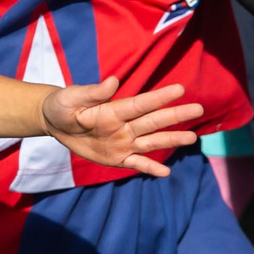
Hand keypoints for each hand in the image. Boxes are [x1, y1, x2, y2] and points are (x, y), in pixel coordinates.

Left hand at [38, 76, 202, 177]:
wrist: (55, 122)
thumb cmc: (64, 105)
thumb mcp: (72, 98)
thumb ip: (93, 92)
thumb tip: (112, 81)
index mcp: (114, 109)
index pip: (141, 103)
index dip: (160, 97)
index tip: (181, 89)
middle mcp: (124, 125)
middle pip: (153, 121)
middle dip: (175, 116)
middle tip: (198, 109)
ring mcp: (123, 142)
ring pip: (151, 142)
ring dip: (171, 140)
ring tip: (192, 138)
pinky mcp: (117, 158)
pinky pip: (136, 163)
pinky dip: (150, 168)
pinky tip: (166, 172)